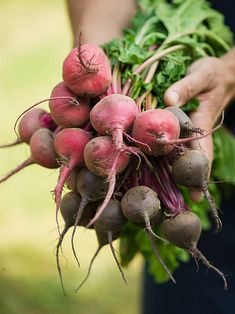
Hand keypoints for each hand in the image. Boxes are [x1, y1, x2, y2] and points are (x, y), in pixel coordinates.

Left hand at [164, 52, 234, 200]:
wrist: (219, 74)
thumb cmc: (212, 75)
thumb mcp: (201, 75)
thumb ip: (186, 87)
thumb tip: (167, 100)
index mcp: (202, 123)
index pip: (201, 152)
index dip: (198, 172)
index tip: (195, 194)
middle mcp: (196, 132)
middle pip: (191, 160)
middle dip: (186, 181)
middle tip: (178, 204)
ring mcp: (189, 131)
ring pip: (182, 155)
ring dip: (175, 172)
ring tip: (165, 193)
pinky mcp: (182, 127)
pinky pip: (175, 144)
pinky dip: (168, 155)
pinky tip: (157, 165)